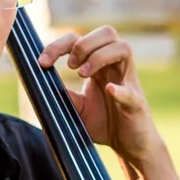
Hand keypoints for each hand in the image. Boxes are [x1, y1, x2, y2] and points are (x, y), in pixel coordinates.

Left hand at [37, 24, 161, 167]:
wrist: (129, 146)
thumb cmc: (104, 123)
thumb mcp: (77, 108)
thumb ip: (64, 94)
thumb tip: (42, 84)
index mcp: (99, 65)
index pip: (79, 40)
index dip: (58, 45)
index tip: (42, 62)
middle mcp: (115, 67)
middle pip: (107, 33)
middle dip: (83, 44)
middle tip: (70, 66)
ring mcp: (129, 82)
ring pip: (124, 48)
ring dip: (99, 56)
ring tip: (82, 74)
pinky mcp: (137, 103)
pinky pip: (131, 91)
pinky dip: (119, 90)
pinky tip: (109, 90)